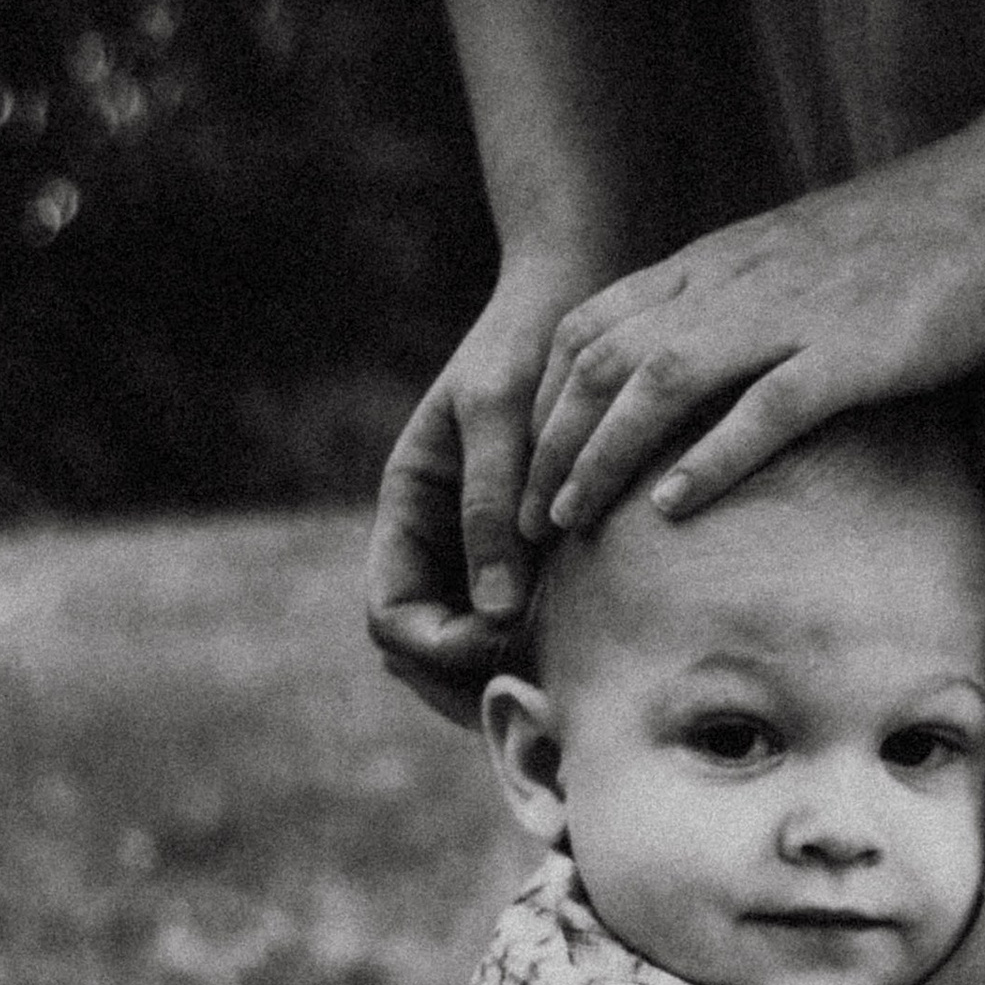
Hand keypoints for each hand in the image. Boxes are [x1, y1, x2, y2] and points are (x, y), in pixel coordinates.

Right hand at [366, 245, 625, 705]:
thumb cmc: (529, 341)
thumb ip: (489, 506)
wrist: (579, 297)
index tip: (502, 635)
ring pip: (474, 653)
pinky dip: (543, 650)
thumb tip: (496, 611)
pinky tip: (593, 649)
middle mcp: (439, 542)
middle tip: (543, 687)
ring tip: (571, 678)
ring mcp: (484, 553)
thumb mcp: (496, 413)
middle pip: (426, 656)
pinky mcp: (535, 555)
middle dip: (469, 679)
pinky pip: (525, 629)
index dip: (436, 646)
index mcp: (408, 509)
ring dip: (507, 674)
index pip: (392, 616)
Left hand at [518, 63, 984, 542]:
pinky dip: (710, 460)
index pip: (594, 323)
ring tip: (573, 520)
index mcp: (720, 261)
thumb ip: (746, 302)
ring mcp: (791, 316)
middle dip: (552, 442)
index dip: (547, 398)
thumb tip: (706, 367)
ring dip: (604, 457)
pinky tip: (674, 508)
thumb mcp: (805, 258)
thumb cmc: (924, 238)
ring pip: (659, 384)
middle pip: (605, 360)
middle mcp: (736, 284)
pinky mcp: (851, 353)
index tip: (527, 463)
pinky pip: (763, 411)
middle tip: (528, 517)